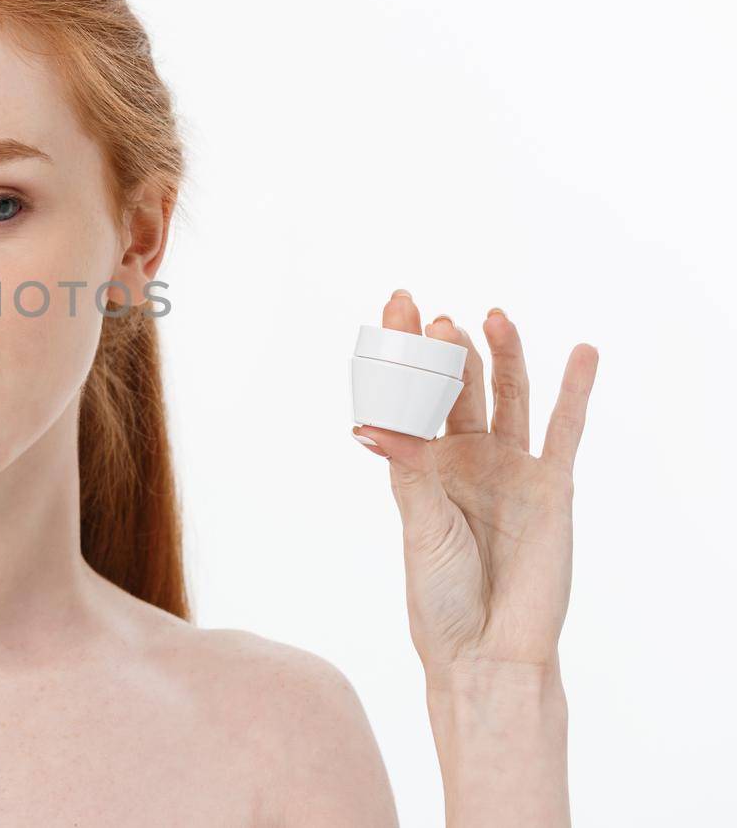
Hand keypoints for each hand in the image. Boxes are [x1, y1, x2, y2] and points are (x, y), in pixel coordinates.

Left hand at [351, 291, 598, 681]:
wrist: (487, 649)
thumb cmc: (440, 595)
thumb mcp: (418, 525)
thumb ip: (408, 471)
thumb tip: (373, 424)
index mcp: (421, 465)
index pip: (411, 396)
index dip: (404, 353)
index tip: (396, 306)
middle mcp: (465, 458)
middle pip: (457, 389)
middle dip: (447, 353)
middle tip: (437, 320)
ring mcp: (509, 469)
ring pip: (508, 398)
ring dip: (503, 357)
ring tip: (493, 317)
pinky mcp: (551, 487)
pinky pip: (565, 432)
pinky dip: (575, 392)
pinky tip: (582, 354)